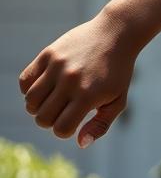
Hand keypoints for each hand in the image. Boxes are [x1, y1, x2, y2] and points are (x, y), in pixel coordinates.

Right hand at [19, 12, 137, 147]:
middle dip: (50, 121)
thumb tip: (80, 143)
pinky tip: (44, 88)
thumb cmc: (118, 72)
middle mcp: (70, 81)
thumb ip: (101, 125)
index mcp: (88, 96)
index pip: (61, 128)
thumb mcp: (118, 101)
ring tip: (51, 101)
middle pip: (42, 118)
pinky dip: (29, 90)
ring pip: (31, 101)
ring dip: (37, 107)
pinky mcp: (48, 54)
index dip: (64, 131)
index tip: (72, 122)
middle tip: (61, 111)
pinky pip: (24, 81)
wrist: (115, 34)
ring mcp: (57, 67)